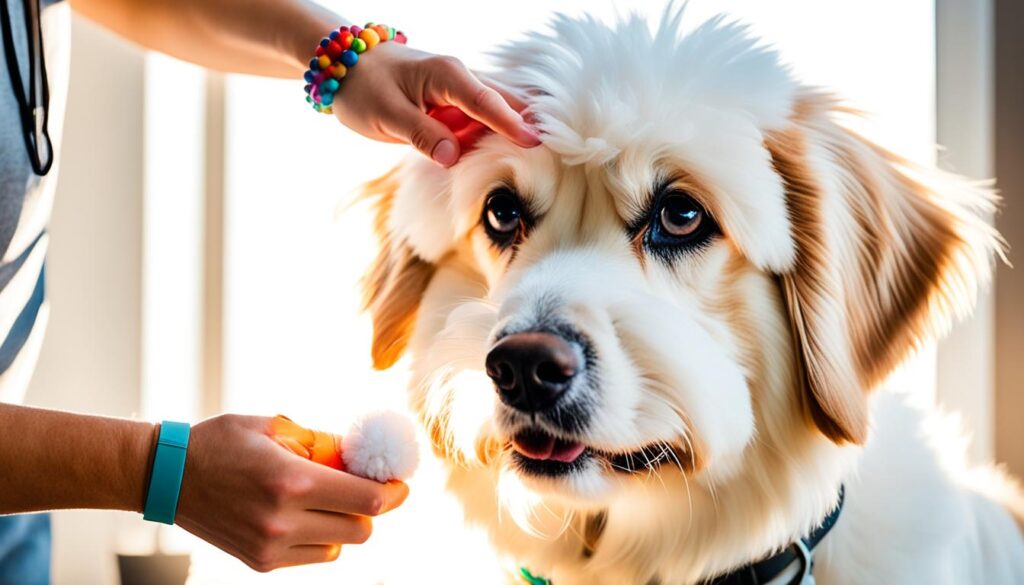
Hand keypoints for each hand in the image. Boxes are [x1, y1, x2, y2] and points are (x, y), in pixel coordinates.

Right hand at [175, 414, 408, 571]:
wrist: (166, 476)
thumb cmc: (221, 442)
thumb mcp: (276, 427)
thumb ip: (325, 442)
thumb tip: (365, 453)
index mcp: (291, 481)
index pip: (367, 500)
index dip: (393, 492)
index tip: (399, 482)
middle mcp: (283, 520)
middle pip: (361, 529)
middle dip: (370, 507)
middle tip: (365, 486)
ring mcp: (271, 546)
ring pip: (340, 546)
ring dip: (344, 523)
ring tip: (325, 497)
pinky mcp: (260, 562)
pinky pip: (314, 556)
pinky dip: (320, 537)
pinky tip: (304, 513)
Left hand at [333, 41, 540, 165]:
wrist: (347, 70)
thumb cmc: (363, 88)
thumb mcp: (387, 115)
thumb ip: (423, 135)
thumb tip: (454, 156)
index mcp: (447, 76)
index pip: (487, 102)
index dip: (512, 124)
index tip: (537, 143)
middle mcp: (460, 80)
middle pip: (505, 103)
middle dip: (531, 125)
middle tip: (561, 151)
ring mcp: (459, 94)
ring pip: (498, 113)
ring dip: (517, 133)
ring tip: (547, 159)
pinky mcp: (455, 107)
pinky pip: (482, 123)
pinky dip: (497, 137)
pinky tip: (514, 158)